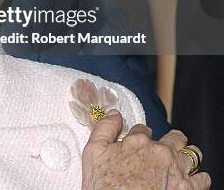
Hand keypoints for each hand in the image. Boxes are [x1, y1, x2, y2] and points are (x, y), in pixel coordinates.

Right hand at [81, 111, 210, 189]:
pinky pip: (203, 178)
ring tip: (181, 164)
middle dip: (172, 141)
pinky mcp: (188, 188)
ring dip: (187, 157)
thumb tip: (114, 114)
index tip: (139, 143)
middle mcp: (160, 152)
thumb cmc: (104, 186)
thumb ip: (104, 128)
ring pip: (192, 155)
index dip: (140, 136)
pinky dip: (198, 178)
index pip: (143, 130)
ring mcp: (176, 169)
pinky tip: (189, 181)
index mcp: (137, 141)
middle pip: (175, 138)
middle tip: (167, 149)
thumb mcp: (93, 153)